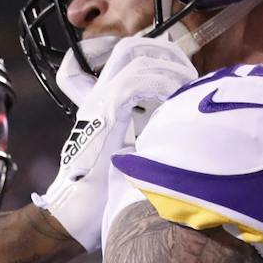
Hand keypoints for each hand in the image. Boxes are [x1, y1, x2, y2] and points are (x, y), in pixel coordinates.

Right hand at [33, 36, 197, 251]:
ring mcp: (97, 104)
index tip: (167, 61)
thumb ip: (144, 134)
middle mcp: (96, 97)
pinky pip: (135, 81)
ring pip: (134, 56)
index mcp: (100, 105)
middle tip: (187, 72)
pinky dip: (161, 84)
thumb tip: (176, 126)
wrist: (75, 215)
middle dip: (165, 50)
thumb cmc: (102, 195)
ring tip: (187, 86)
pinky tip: (174, 99)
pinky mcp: (103, 115)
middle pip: (128, 47)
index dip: (140, 49)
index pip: (108, 57)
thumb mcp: (128, 155)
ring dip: (169, 67)